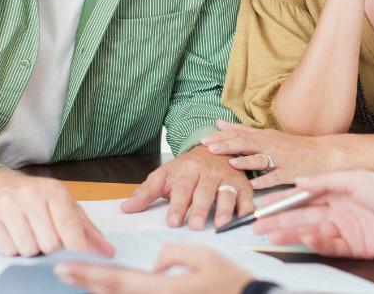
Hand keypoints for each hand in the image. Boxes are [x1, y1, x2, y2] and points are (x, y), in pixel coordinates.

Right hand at [0, 167, 113, 256]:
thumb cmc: (36, 199)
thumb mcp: (65, 206)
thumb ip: (87, 230)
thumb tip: (107, 252)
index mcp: (54, 191)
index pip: (69, 227)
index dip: (76, 247)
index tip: (78, 256)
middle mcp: (30, 195)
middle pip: (50, 243)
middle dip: (51, 248)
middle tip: (46, 239)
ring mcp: (7, 205)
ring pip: (28, 249)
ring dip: (31, 249)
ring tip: (30, 235)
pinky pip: (7, 250)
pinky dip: (12, 249)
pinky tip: (13, 235)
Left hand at [54, 243, 253, 293]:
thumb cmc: (228, 282)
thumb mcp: (203, 257)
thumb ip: (173, 253)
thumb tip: (155, 261)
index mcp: (162, 289)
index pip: (116, 281)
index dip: (88, 274)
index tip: (66, 267)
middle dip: (85, 281)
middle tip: (61, 271)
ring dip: (97, 289)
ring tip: (78, 278)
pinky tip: (106, 288)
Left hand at [119, 145, 251, 229]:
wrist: (213, 148)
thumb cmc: (187, 168)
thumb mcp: (164, 175)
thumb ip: (146, 192)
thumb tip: (126, 208)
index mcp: (187, 168)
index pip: (181, 188)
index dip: (177, 205)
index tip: (173, 221)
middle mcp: (208, 172)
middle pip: (204, 191)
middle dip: (200, 209)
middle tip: (194, 226)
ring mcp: (227, 177)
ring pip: (226, 192)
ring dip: (224, 208)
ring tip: (220, 223)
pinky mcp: (242, 183)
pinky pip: (247, 194)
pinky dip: (247, 206)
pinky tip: (243, 216)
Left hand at [201, 119, 343, 189]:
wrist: (322, 154)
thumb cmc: (293, 147)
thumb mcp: (266, 135)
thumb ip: (242, 130)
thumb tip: (220, 122)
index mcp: (263, 136)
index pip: (238, 134)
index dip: (220, 136)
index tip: (203, 139)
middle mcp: (270, 145)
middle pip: (245, 143)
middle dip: (226, 145)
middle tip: (208, 147)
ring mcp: (280, 158)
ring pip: (260, 159)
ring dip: (245, 161)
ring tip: (229, 163)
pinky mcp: (290, 172)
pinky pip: (276, 177)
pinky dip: (265, 180)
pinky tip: (254, 185)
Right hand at [253, 170, 373, 258]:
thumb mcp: (354, 178)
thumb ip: (325, 181)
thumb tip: (300, 182)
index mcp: (335, 193)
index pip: (303, 199)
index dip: (283, 202)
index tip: (263, 206)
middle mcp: (336, 211)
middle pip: (302, 217)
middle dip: (279, 221)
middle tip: (258, 226)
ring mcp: (343, 229)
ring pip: (311, 232)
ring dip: (291, 234)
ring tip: (272, 236)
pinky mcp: (352, 246)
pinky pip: (329, 245)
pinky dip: (315, 242)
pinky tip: (304, 238)